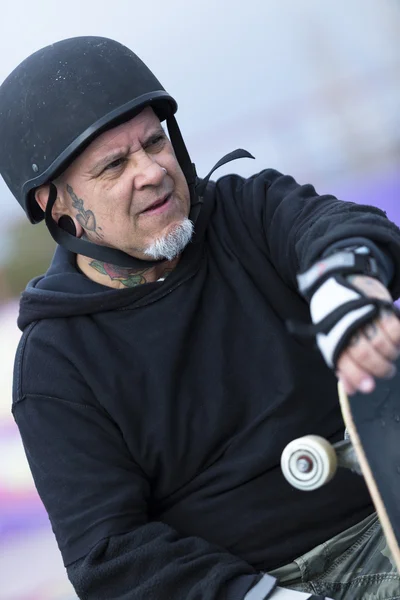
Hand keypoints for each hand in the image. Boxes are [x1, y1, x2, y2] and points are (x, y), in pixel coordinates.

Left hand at [336, 275, 399, 394]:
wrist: (342, 283)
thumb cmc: (340, 319)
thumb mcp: (335, 342)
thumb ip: (344, 367)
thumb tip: (353, 390)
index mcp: (333, 340)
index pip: (345, 364)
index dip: (359, 378)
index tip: (370, 387)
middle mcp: (347, 329)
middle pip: (366, 355)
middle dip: (380, 369)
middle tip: (386, 371)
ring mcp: (363, 317)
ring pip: (383, 344)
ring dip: (391, 354)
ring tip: (391, 354)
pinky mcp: (379, 305)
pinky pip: (395, 329)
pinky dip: (398, 339)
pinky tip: (397, 340)